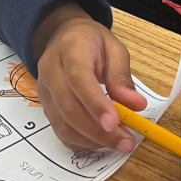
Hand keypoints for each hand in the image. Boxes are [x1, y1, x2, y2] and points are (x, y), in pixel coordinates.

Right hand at [31, 2, 148, 152]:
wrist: (62, 37)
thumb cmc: (91, 42)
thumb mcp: (114, 49)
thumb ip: (122, 77)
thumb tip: (136, 106)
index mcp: (69, 50)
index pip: (78, 79)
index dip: (95, 104)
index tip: (115, 124)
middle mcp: (50, 72)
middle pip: (68, 108)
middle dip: (98, 131)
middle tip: (126, 142)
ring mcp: (44, 92)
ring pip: (62, 125)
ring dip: (92, 140)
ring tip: (118, 142)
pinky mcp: (45, 108)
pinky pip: (60, 132)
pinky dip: (82, 142)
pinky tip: (101, 141)